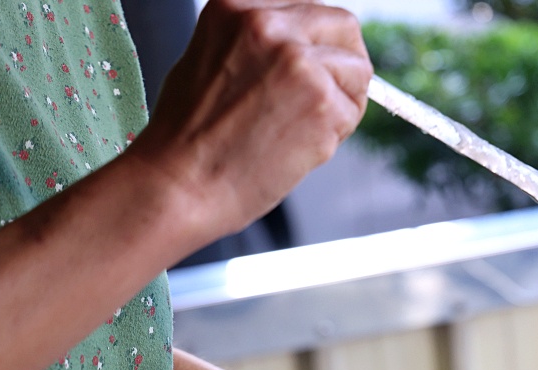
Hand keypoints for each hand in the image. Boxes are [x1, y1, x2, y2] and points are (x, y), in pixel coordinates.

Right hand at [127, 0, 371, 243]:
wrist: (179, 184)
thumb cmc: (190, 135)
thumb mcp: (212, 58)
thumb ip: (260, 45)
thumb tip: (309, 49)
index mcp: (237, 6)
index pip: (310, 7)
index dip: (318, 43)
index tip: (311, 69)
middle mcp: (268, 23)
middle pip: (344, 28)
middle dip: (343, 64)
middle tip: (322, 99)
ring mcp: (298, 61)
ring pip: (358, 71)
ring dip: (343, 101)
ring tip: (299, 127)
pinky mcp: (321, 101)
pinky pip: (352, 112)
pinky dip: (335, 134)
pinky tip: (295, 146)